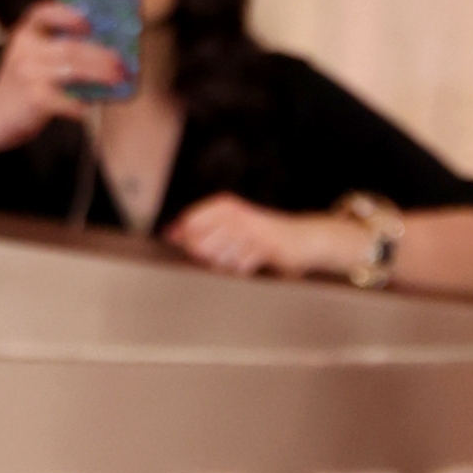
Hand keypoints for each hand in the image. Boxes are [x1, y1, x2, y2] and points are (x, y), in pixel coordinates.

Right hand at [0, 0, 126, 143]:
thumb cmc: (20, 89)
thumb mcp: (27, 59)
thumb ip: (52, 49)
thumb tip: (100, 48)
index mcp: (23, 35)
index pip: (42, 12)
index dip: (67, 14)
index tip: (89, 22)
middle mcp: (24, 51)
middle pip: (70, 47)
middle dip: (101, 55)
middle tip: (122, 63)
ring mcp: (28, 75)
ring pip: (74, 70)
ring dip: (101, 75)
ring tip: (118, 79)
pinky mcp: (35, 100)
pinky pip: (69, 100)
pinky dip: (83, 104)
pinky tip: (92, 105)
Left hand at [169, 194, 343, 281]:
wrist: (302, 239)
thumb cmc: (262, 235)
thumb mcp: (230, 225)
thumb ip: (200, 229)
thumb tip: (171, 234)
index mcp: (225, 205)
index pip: (190, 221)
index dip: (186, 237)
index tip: (195, 246)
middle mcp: (236, 214)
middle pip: (201, 242)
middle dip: (206, 254)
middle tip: (226, 253)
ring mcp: (251, 230)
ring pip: (220, 257)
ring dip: (228, 263)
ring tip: (244, 255)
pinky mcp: (265, 247)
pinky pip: (240, 266)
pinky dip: (244, 268)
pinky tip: (254, 260)